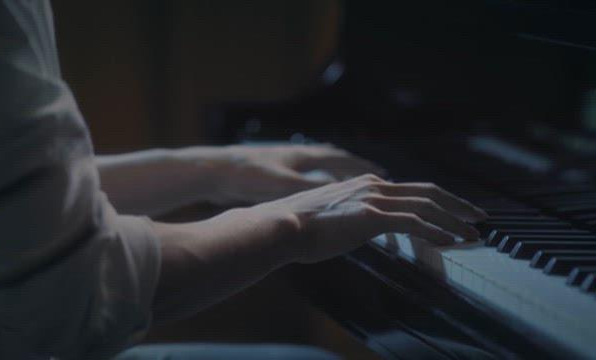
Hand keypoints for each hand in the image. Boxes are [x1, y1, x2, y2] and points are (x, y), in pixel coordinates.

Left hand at [176, 144, 384, 205]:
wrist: (213, 171)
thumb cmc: (248, 176)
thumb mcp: (284, 184)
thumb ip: (312, 190)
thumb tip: (343, 195)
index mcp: (302, 156)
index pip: (340, 159)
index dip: (362, 166)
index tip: (381, 172)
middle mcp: (296, 156)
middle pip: (332, 158)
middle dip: (352, 167)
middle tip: (371, 175)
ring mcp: (283, 163)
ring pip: (316, 166)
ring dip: (333, 174)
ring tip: (347, 184)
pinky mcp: (271, 173)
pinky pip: (302, 176)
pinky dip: (314, 182)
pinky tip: (313, 194)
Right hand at [253, 174, 487, 263]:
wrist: (281, 225)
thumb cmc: (300, 226)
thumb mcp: (333, 215)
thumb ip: (353, 215)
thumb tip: (361, 225)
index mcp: (366, 185)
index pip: (411, 190)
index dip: (438, 200)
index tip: (454, 211)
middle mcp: (373, 186)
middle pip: (427, 192)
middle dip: (457, 204)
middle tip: (479, 217)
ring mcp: (373, 199)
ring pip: (426, 206)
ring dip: (454, 220)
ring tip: (473, 235)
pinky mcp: (370, 217)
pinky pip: (413, 223)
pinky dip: (435, 232)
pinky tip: (449, 242)